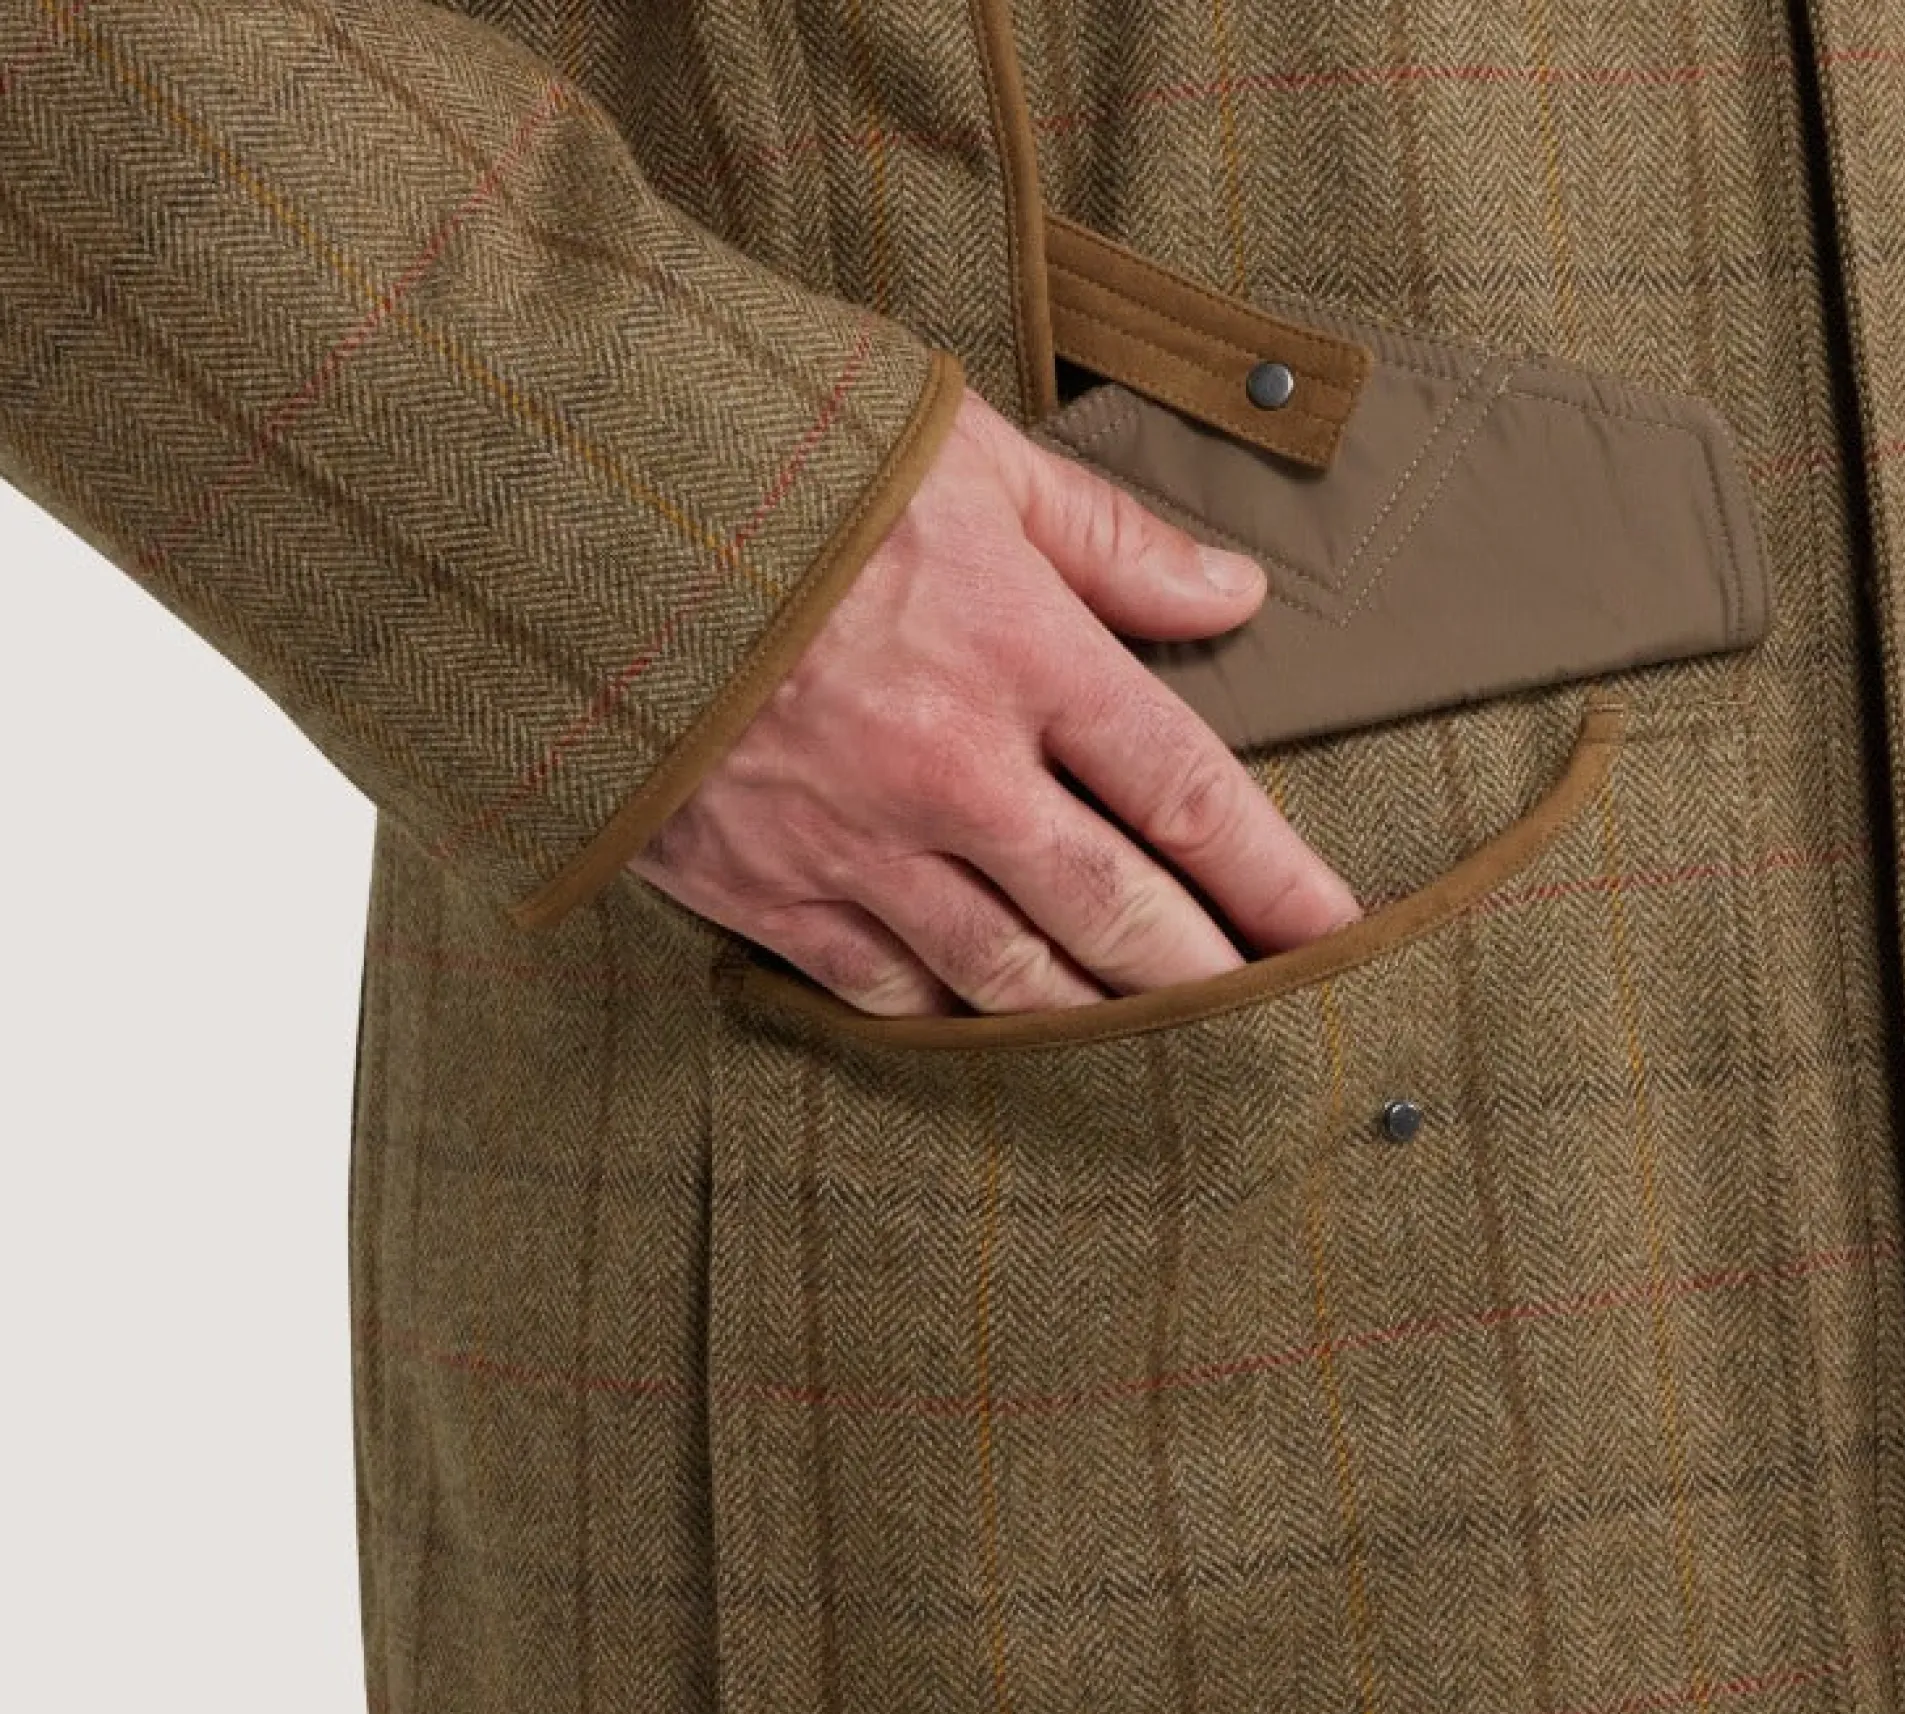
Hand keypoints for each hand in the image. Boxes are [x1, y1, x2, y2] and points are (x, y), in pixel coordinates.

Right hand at [627, 384, 1361, 1016]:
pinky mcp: (763, 891)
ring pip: (1011, 974)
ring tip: (1158, 1052)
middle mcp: (952, 770)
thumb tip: (1234, 588)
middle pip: (1120, 912)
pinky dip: (948, 1016)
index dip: (1278, 878)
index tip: (1336, 929)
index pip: (1190, 791)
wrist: (556, 520)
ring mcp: (854, 845)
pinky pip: (882, 989)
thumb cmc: (765, 467)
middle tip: (1273, 1029)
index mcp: (1017, 652)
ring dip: (1095, 1019)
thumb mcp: (957, 457)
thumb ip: (1107, 537)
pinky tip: (989, 1027)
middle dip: (1209, 979)